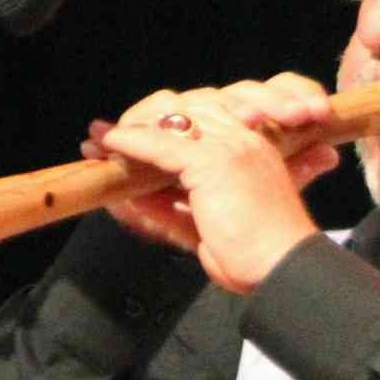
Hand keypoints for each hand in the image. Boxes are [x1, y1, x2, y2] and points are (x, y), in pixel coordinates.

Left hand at [79, 73, 339, 292]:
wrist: (280, 268)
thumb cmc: (255, 256)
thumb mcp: (204, 227)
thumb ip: (171, 209)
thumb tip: (131, 199)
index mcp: (252, 151)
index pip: (203, 122)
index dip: (165, 127)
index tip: (134, 138)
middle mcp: (243, 140)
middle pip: (185, 112)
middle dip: (144, 121)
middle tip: (109, 136)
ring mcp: (229, 146)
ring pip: (172, 122)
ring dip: (132, 127)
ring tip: (99, 139)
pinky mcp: (212, 161)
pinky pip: (162, 144)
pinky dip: (132, 142)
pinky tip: (110, 143)